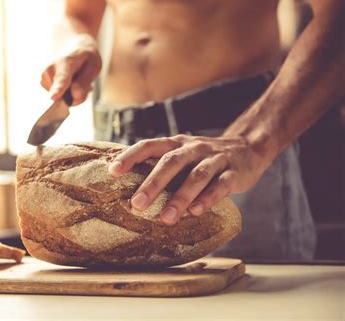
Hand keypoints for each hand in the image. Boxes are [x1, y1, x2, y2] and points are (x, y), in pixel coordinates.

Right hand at [40, 34, 101, 105]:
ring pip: (64, 99)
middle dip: (80, 95)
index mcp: (66, 62)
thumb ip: (84, 81)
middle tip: (86, 81)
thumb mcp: (94, 65)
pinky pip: (60, 98)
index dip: (58, 88)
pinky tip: (70, 81)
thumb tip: (73, 97)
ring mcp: (44, 77)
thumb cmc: (85, 57)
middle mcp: (50, 69)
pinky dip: (68, 93)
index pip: (62, 78)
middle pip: (67, 96)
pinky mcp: (43, 83)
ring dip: (74, 93)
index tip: (53, 97)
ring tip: (76, 78)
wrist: (71, 46)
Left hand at [108, 134, 271, 224]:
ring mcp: (215, 159)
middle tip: (137, 204)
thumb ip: (162, 166)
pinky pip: (221, 185)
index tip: (112, 171)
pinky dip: (208, 198)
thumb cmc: (204, 158)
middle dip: (153, 183)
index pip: (150, 145)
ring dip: (180, 197)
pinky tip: (195, 212)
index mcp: (177, 143)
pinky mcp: (234, 172)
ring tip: (166, 218)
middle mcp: (194, 148)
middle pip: (171, 162)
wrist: (248, 148)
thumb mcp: (183, 155)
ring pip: (196, 176)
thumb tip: (129, 188)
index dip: (131, 156)